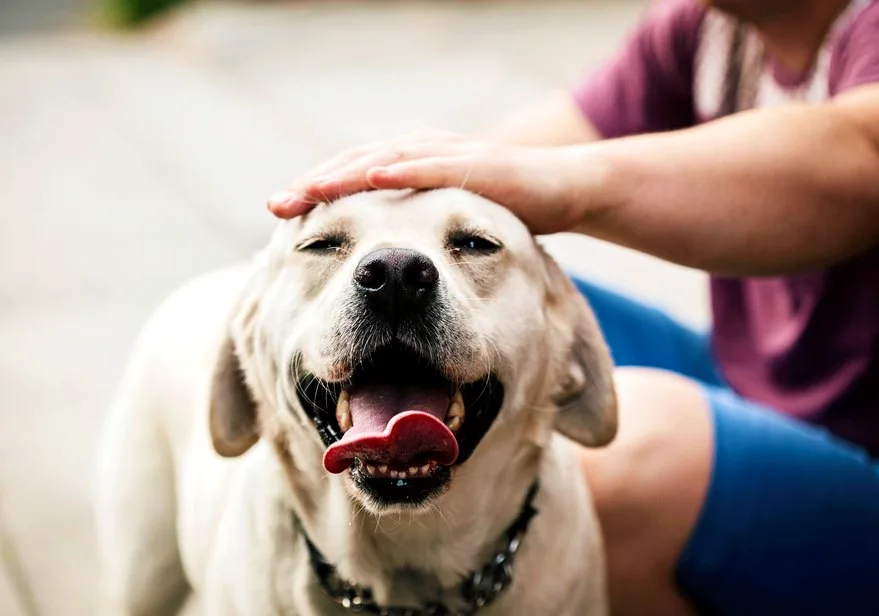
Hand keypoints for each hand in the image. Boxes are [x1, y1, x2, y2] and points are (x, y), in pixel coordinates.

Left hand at [266, 130, 600, 234]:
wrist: (565, 190)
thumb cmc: (504, 209)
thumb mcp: (449, 223)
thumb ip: (416, 230)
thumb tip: (379, 261)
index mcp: (411, 166)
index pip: (353, 176)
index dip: (316, 194)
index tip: (280, 215)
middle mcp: (422, 153)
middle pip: (356, 164)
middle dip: (315, 184)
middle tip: (276, 205)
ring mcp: (449, 154)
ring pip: (386, 158)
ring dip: (345, 173)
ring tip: (309, 190)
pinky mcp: (479, 164)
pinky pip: (435, 165)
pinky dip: (403, 168)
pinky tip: (373, 175)